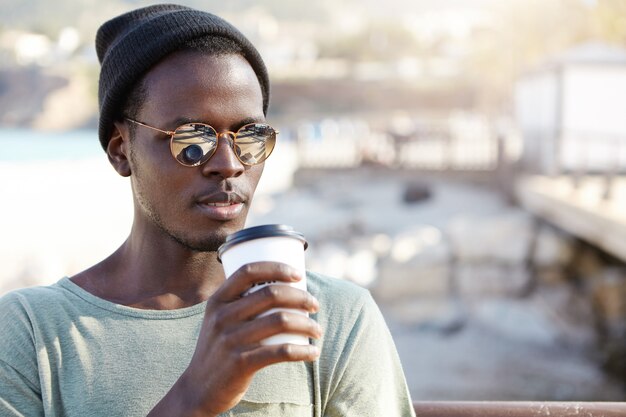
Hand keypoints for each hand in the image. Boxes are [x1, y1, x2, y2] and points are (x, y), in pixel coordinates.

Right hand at [149, 262, 321, 416]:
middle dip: (301, 297)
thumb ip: (240, 302)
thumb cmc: (219, 348)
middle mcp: (222, 316)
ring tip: (317, 330)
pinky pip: (280, 352)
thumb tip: (281, 285)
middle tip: (314, 305)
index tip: (299, 275)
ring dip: (307, 324)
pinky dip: (303, 351)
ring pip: (281, 320)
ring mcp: (230, 339)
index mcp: (218, 300)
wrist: (198, 389)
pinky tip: (313, 353)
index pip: (248, 271)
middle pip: (271, 294)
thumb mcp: (219, 320)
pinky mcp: (241, 363)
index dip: (276, 268)